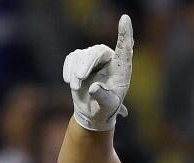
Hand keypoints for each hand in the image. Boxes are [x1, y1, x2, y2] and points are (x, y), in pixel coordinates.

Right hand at [63, 15, 132, 130]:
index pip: (125, 47)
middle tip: (79, 78)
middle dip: (87, 63)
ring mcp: (94, 58)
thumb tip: (93, 87)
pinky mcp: (80, 60)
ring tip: (75, 87)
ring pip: (82, 54)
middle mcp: (110, 59)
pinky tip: (69, 81)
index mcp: (122, 68)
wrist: (92, 111)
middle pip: (97, 51)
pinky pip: (72, 58)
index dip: (125, 33)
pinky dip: (68, 69)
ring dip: (76, 71)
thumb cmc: (105, 109)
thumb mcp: (108, 107)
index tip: (125, 18)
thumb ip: (103, 97)